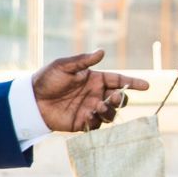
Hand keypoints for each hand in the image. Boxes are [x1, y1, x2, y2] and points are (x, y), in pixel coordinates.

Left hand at [33, 50, 150, 132]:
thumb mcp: (64, 66)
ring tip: (99, 106)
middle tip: (114, 98)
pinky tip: (89, 115)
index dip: (133, 83)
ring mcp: (90, 109)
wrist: (31, 100)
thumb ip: (83, 61)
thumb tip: (102, 51)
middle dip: (121, 99)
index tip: (146, 86)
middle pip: (118, 99)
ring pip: (110, 114)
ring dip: (109, 111)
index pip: (119, 80)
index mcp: (95, 79)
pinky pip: (96, 125)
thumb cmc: (47, 79)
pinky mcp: (82, 122)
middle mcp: (96, 94)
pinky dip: (96, 121)